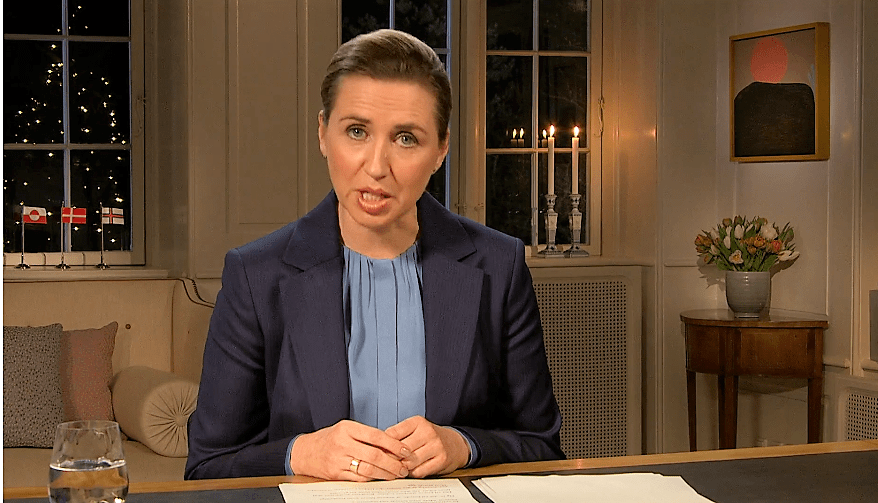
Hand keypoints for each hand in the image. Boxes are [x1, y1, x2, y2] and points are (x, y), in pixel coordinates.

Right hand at [289, 420, 411, 480]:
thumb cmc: (329, 439)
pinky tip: (381, 477)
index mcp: (347, 428)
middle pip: (374, 455)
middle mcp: (342, 444)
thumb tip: (392, 445)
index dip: (394, 444)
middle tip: (404, 467)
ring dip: (386, 473)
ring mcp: (338, 460)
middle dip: (393, 463)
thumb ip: (365, 435)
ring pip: (368, 469)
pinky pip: (359, 479)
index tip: (405, 450)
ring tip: (396, 474)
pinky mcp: (336, 474)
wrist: (304, 452)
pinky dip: (373, 479)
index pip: (376, 436)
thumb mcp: (345, 429)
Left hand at [385, 416, 469, 477]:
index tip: (378, 451)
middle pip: (400, 450)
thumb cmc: (428, 438)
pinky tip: (411, 470)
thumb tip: (377, 447)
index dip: (382, 445)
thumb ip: (397, 435)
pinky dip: (412, 474)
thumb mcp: (414, 429)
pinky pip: (419, 472)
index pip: (392, 434)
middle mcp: (428, 432)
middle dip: (391, 459)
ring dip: (401, 468)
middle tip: (385, 463)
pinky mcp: (441, 460)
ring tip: (398, 467)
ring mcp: (436, 446)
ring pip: (409, 462)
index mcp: (417, 422)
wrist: (454, 444)